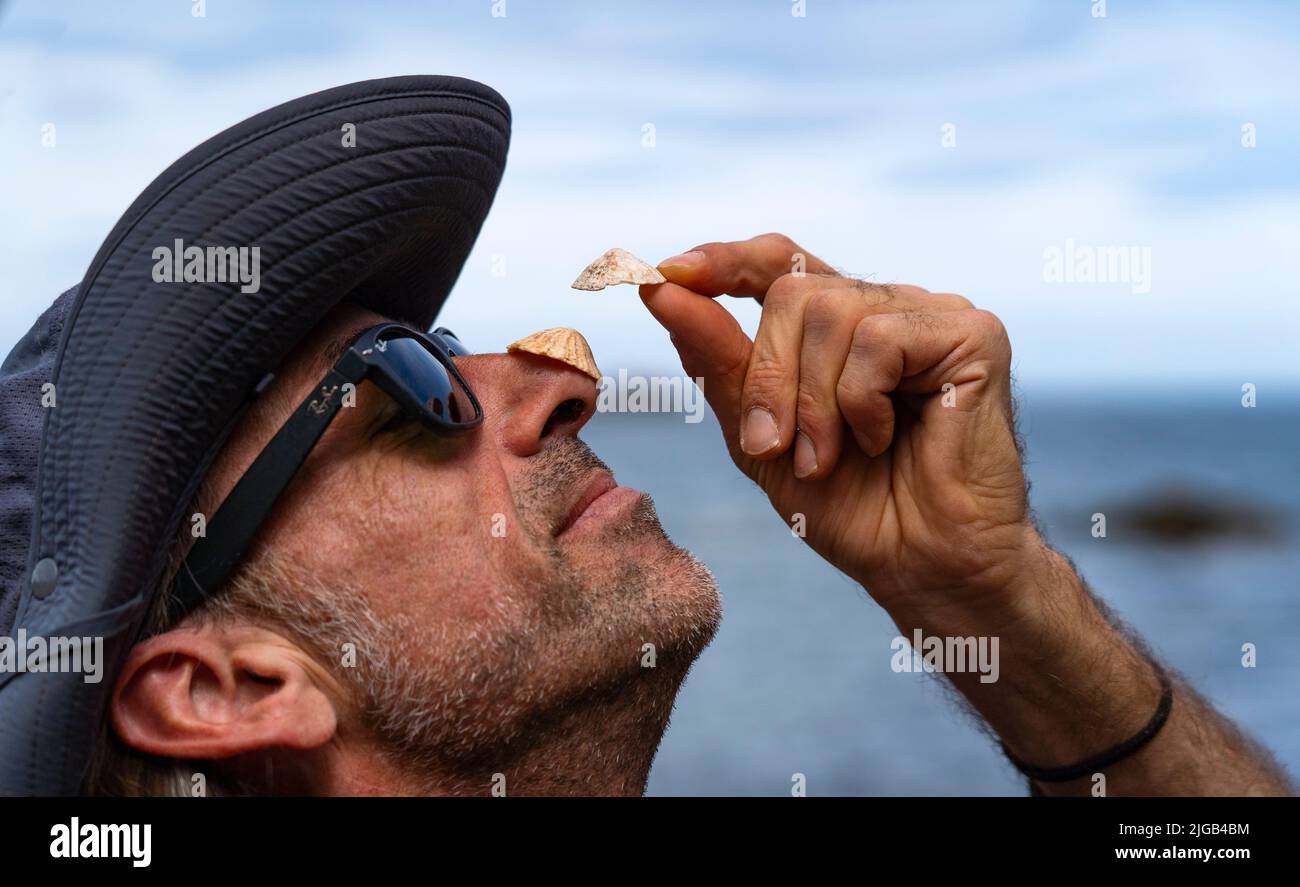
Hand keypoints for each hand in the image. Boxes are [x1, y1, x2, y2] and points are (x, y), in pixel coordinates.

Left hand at [641, 233, 1039, 620]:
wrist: (919, 566)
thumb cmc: (850, 507)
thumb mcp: (759, 435)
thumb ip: (717, 361)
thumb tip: (660, 290)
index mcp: (838, 325)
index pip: (776, 262)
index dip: (722, 261)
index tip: (665, 277)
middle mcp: (884, 307)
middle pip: (791, 292)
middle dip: (766, 377)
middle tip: (773, 447)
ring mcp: (930, 315)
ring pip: (830, 311)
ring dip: (811, 402)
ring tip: (825, 458)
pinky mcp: (971, 335)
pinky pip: (879, 339)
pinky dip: (860, 402)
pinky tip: (884, 439)